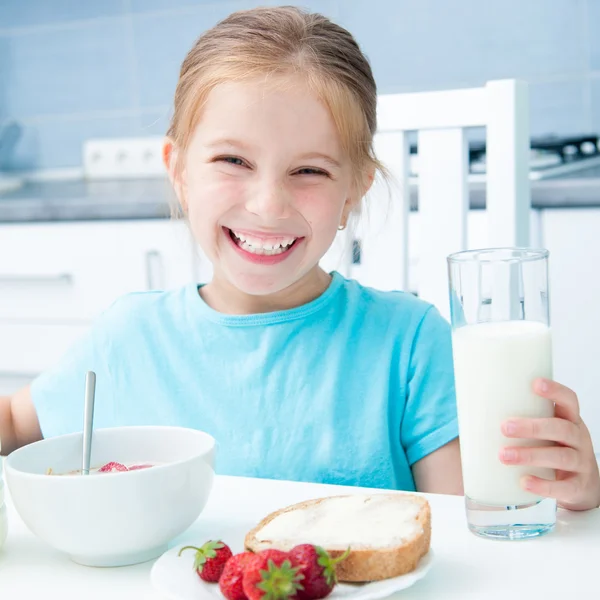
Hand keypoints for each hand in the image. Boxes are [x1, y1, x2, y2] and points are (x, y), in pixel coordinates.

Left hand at [499, 378, 599, 510]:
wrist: (582, 485)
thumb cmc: (554, 448)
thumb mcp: (546, 431)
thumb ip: (522, 419)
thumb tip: (472, 408)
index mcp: (569, 420)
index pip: (569, 400)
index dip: (555, 391)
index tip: (535, 383)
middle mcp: (579, 439)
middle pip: (561, 428)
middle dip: (532, 427)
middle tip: (504, 427)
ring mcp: (581, 463)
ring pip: (561, 457)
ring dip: (530, 455)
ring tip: (504, 456)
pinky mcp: (578, 487)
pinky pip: (564, 486)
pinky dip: (543, 485)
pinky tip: (524, 482)